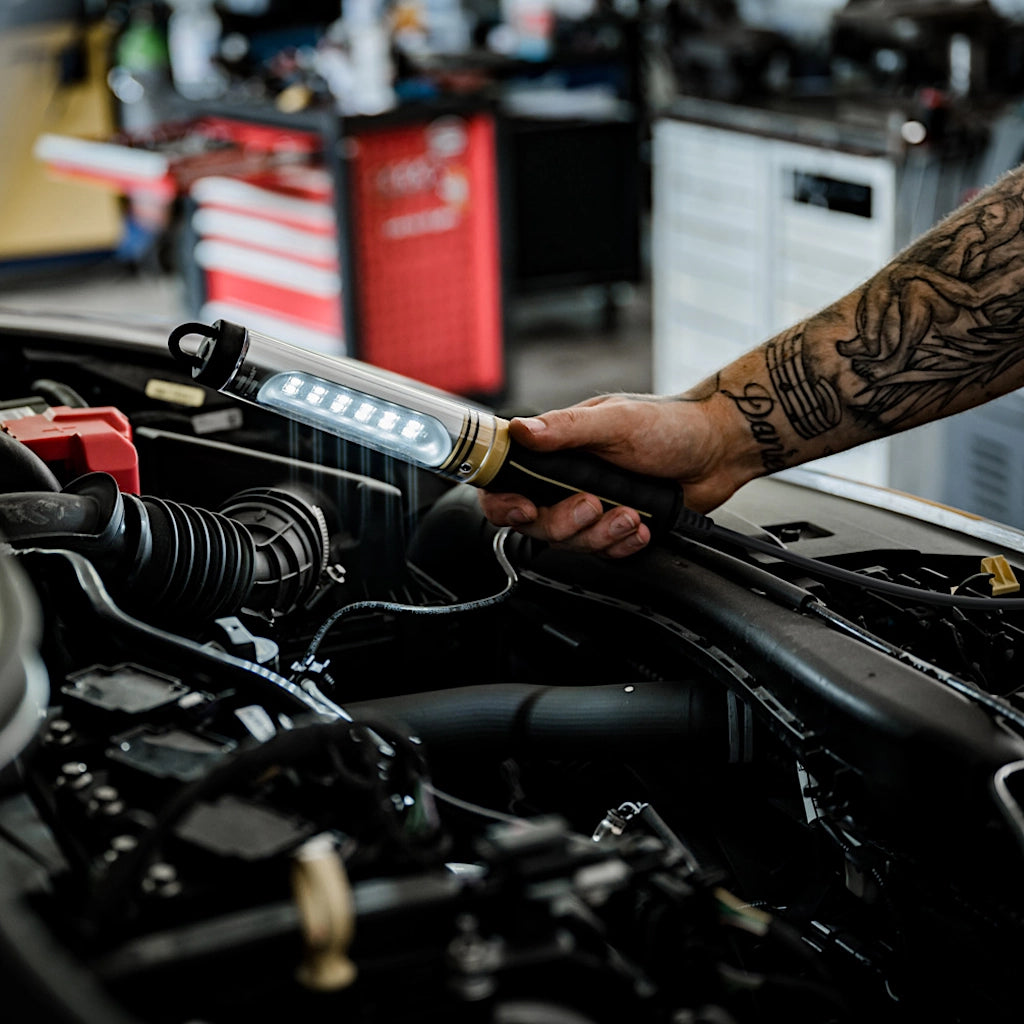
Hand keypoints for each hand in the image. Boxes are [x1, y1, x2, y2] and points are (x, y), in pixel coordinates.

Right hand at [479, 392, 743, 556]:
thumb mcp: (615, 420)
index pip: (507, 481)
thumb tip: (521, 431)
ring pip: (570, 542)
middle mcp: (566, 481)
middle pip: (536, 523)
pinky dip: (621, 545)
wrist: (718, 451)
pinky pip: (603, 553)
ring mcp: (591, 506)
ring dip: (599, 535)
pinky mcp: (614, 528)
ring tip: (630, 515)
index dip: (504, 501)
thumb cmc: (671, 424)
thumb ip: (566, 428)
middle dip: (563, 522)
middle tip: (592, 505)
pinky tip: (640, 528)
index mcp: (556, 449)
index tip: (523, 509)